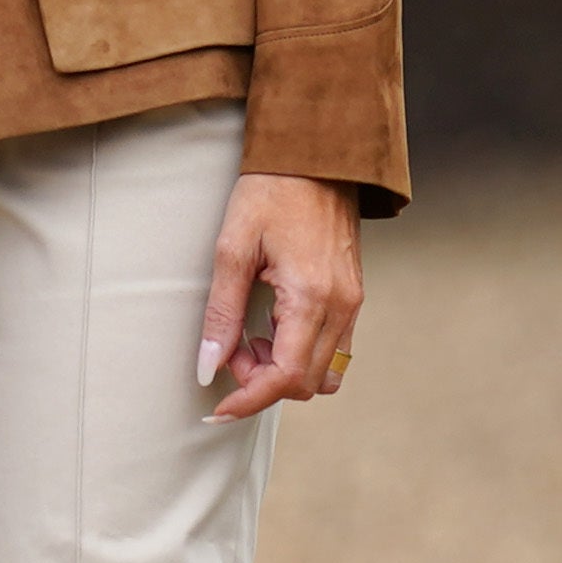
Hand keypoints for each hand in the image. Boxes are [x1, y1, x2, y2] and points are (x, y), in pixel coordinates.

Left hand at [196, 173, 364, 420]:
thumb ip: (221, 314)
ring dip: (285, 371)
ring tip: (253, 336)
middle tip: (231, 349)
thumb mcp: (232, 249)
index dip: (250, 399)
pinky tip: (275, 325)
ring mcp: (353, 303)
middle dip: (263, 381)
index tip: (218, 407)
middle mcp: (342, 307)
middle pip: (307, 383)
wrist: (314, 155)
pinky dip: (303, 353)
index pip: (286, 377)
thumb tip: (208, 368)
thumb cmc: (270, 193)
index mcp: (311, 297)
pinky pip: (336, 349)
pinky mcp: (354, 296)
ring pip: (325, 372)